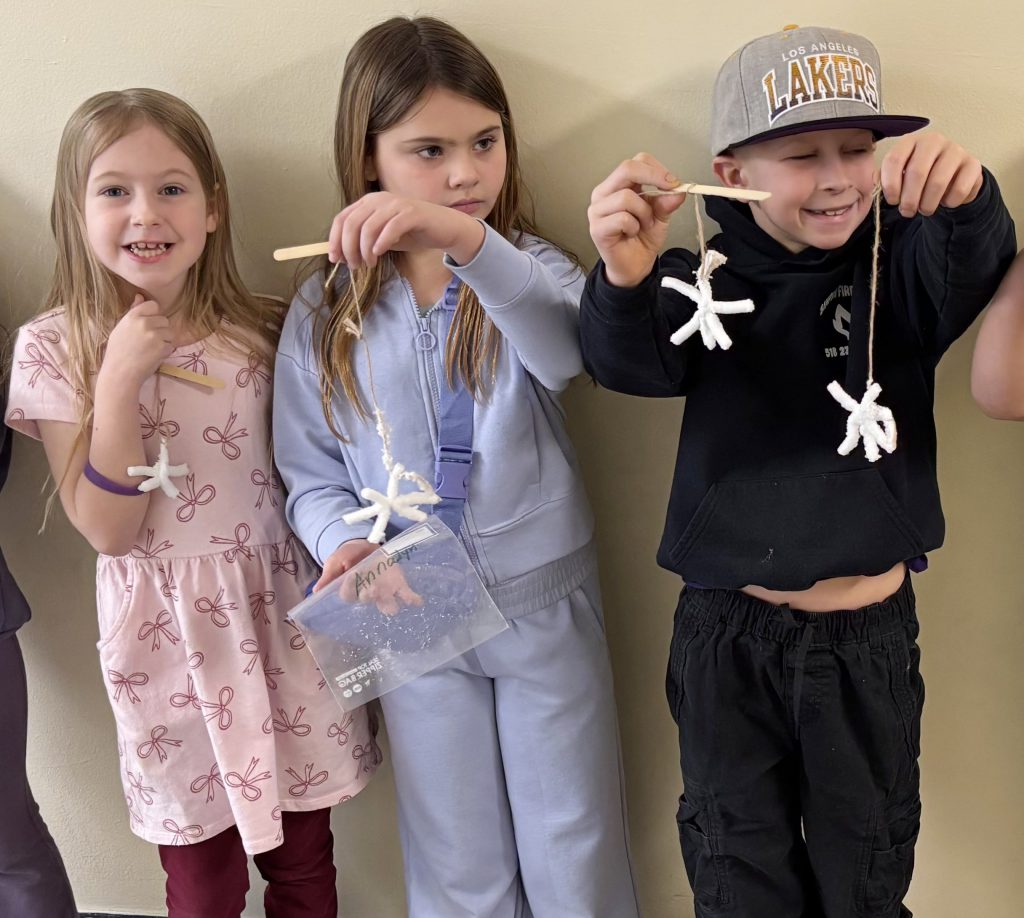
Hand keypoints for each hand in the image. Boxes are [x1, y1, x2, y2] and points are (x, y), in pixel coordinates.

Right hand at [99, 295, 173, 388]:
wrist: (120, 373)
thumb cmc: (118, 351)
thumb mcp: (121, 328)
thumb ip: (133, 312)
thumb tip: (140, 296)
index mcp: (132, 316)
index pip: (153, 305)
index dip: (154, 315)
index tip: (149, 324)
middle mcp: (144, 323)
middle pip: (164, 320)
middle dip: (160, 329)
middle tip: (148, 341)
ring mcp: (154, 335)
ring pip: (170, 332)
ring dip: (164, 341)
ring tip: (150, 349)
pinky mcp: (162, 347)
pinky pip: (171, 345)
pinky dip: (165, 351)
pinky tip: (153, 356)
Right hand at [317, 539, 422, 615]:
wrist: (363, 547)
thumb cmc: (346, 557)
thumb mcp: (334, 562)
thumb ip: (328, 576)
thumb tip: (315, 591)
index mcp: (350, 590)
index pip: (348, 595)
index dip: (349, 589)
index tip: (350, 577)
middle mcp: (367, 594)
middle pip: (368, 600)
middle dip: (370, 596)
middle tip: (372, 589)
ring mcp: (384, 591)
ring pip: (386, 604)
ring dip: (389, 603)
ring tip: (392, 602)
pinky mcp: (397, 584)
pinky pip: (405, 595)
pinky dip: (411, 599)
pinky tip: (417, 601)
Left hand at [327, 192, 484, 268]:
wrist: (444, 228)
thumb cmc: (413, 232)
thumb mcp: (382, 237)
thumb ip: (364, 241)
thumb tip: (342, 255)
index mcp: (369, 203)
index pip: (342, 218)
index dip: (334, 240)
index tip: (336, 259)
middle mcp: (379, 199)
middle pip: (352, 223)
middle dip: (349, 248)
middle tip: (354, 266)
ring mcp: (396, 205)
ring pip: (369, 227)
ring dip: (365, 250)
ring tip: (370, 263)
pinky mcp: (412, 213)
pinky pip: (391, 227)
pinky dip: (382, 242)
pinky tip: (380, 254)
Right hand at [588, 153, 687, 287]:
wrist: (634, 266)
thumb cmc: (643, 238)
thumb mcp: (661, 216)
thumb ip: (667, 201)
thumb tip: (679, 190)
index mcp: (617, 185)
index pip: (635, 162)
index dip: (656, 169)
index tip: (674, 183)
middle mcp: (603, 193)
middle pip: (627, 169)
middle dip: (653, 178)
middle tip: (669, 189)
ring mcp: (597, 210)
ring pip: (626, 196)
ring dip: (643, 212)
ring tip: (643, 224)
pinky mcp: (596, 228)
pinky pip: (622, 218)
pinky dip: (634, 226)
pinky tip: (632, 233)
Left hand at [880, 132, 982, 217]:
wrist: (951, 177)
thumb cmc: (918, 177)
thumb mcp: (898, 175)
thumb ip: (883, 179)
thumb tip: (875, 185)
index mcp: (910, 141)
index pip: (894, 159)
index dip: (890, 185)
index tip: (892, 201)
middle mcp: (933, 141)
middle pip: (917, 172)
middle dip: (909, 199)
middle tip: (907, 212)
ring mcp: (955, 150)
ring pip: (938, 182)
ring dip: (928, 204)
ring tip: (924, 210)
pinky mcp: (973, 164)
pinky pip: (959, 189)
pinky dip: (949, 202)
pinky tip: (945, 202)